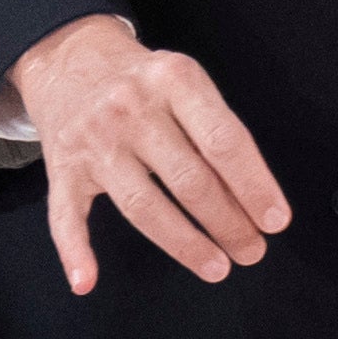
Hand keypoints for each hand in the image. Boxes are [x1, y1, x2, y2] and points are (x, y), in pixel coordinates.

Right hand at [10, 15, 290, 294]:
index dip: (254, 185)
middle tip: (252, 249)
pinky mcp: (62, 168)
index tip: (275, 220)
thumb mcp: (184, 79)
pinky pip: (66, 217)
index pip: (223, 141)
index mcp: (174, 81)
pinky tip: (88, 280)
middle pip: (188, 179)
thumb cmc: (143, 80)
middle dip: (227, 222)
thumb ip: (215, 126)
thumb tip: (254, 191)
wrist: (70, 58)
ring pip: (142, 205)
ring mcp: (93, 141)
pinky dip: (75, 252)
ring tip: (217, 266)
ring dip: (184, 243)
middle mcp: (131, 110)